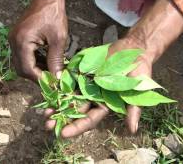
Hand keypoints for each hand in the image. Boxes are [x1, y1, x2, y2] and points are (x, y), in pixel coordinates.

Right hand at [9, 0, 67, 80]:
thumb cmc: (54, 14)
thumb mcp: (58, 39)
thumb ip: (56, 60)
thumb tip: (57, 78)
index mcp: (22, 41)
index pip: (27, 69)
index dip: (39, 79)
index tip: (52, 84)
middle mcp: (14, 42)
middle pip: (21, 69)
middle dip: (37, 76)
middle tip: (52, 79)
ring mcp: (14, 39)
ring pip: (22, 63)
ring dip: (36, 69)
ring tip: (51, 71)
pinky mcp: (18, 38)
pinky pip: (23, 55)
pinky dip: (34, 61)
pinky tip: (46, 61)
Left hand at [44, 0, 182, 137]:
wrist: (133, 49)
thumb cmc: (139, 70)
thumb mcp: (138, 89)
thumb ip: (134, 109)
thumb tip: (132, 130)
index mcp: (105, 104)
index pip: (89, 119)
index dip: (76, 127)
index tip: (62, 134)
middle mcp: (93, 97)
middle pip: (75, 111)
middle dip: (61, 119)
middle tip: (46, 125)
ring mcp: (86, 85)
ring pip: (68, 97)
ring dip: (56, 105)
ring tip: (43, 112)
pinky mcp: (81, 72)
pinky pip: (67, 80)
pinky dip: (57, 86)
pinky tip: (46, 91)